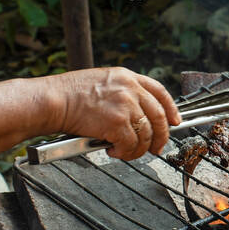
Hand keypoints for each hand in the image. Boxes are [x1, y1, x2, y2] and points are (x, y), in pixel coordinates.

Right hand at [53, 67, 180, 159]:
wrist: (53, 100)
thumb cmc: (69, 94)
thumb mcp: (102, 81)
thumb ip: (122, 92)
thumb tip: (135, 113)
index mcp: (127, 77)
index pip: (159, 92)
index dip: (171, 109)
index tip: (175, 121)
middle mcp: (130, 89)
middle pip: (159, 116)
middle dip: (161, 136)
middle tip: (156, 148)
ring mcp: (125, 105)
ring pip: (146, 134)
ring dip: (138, 149)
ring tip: (126, 152)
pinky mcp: (117, 123)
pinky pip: (131, 144)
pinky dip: (125, 152)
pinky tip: (114, 151)